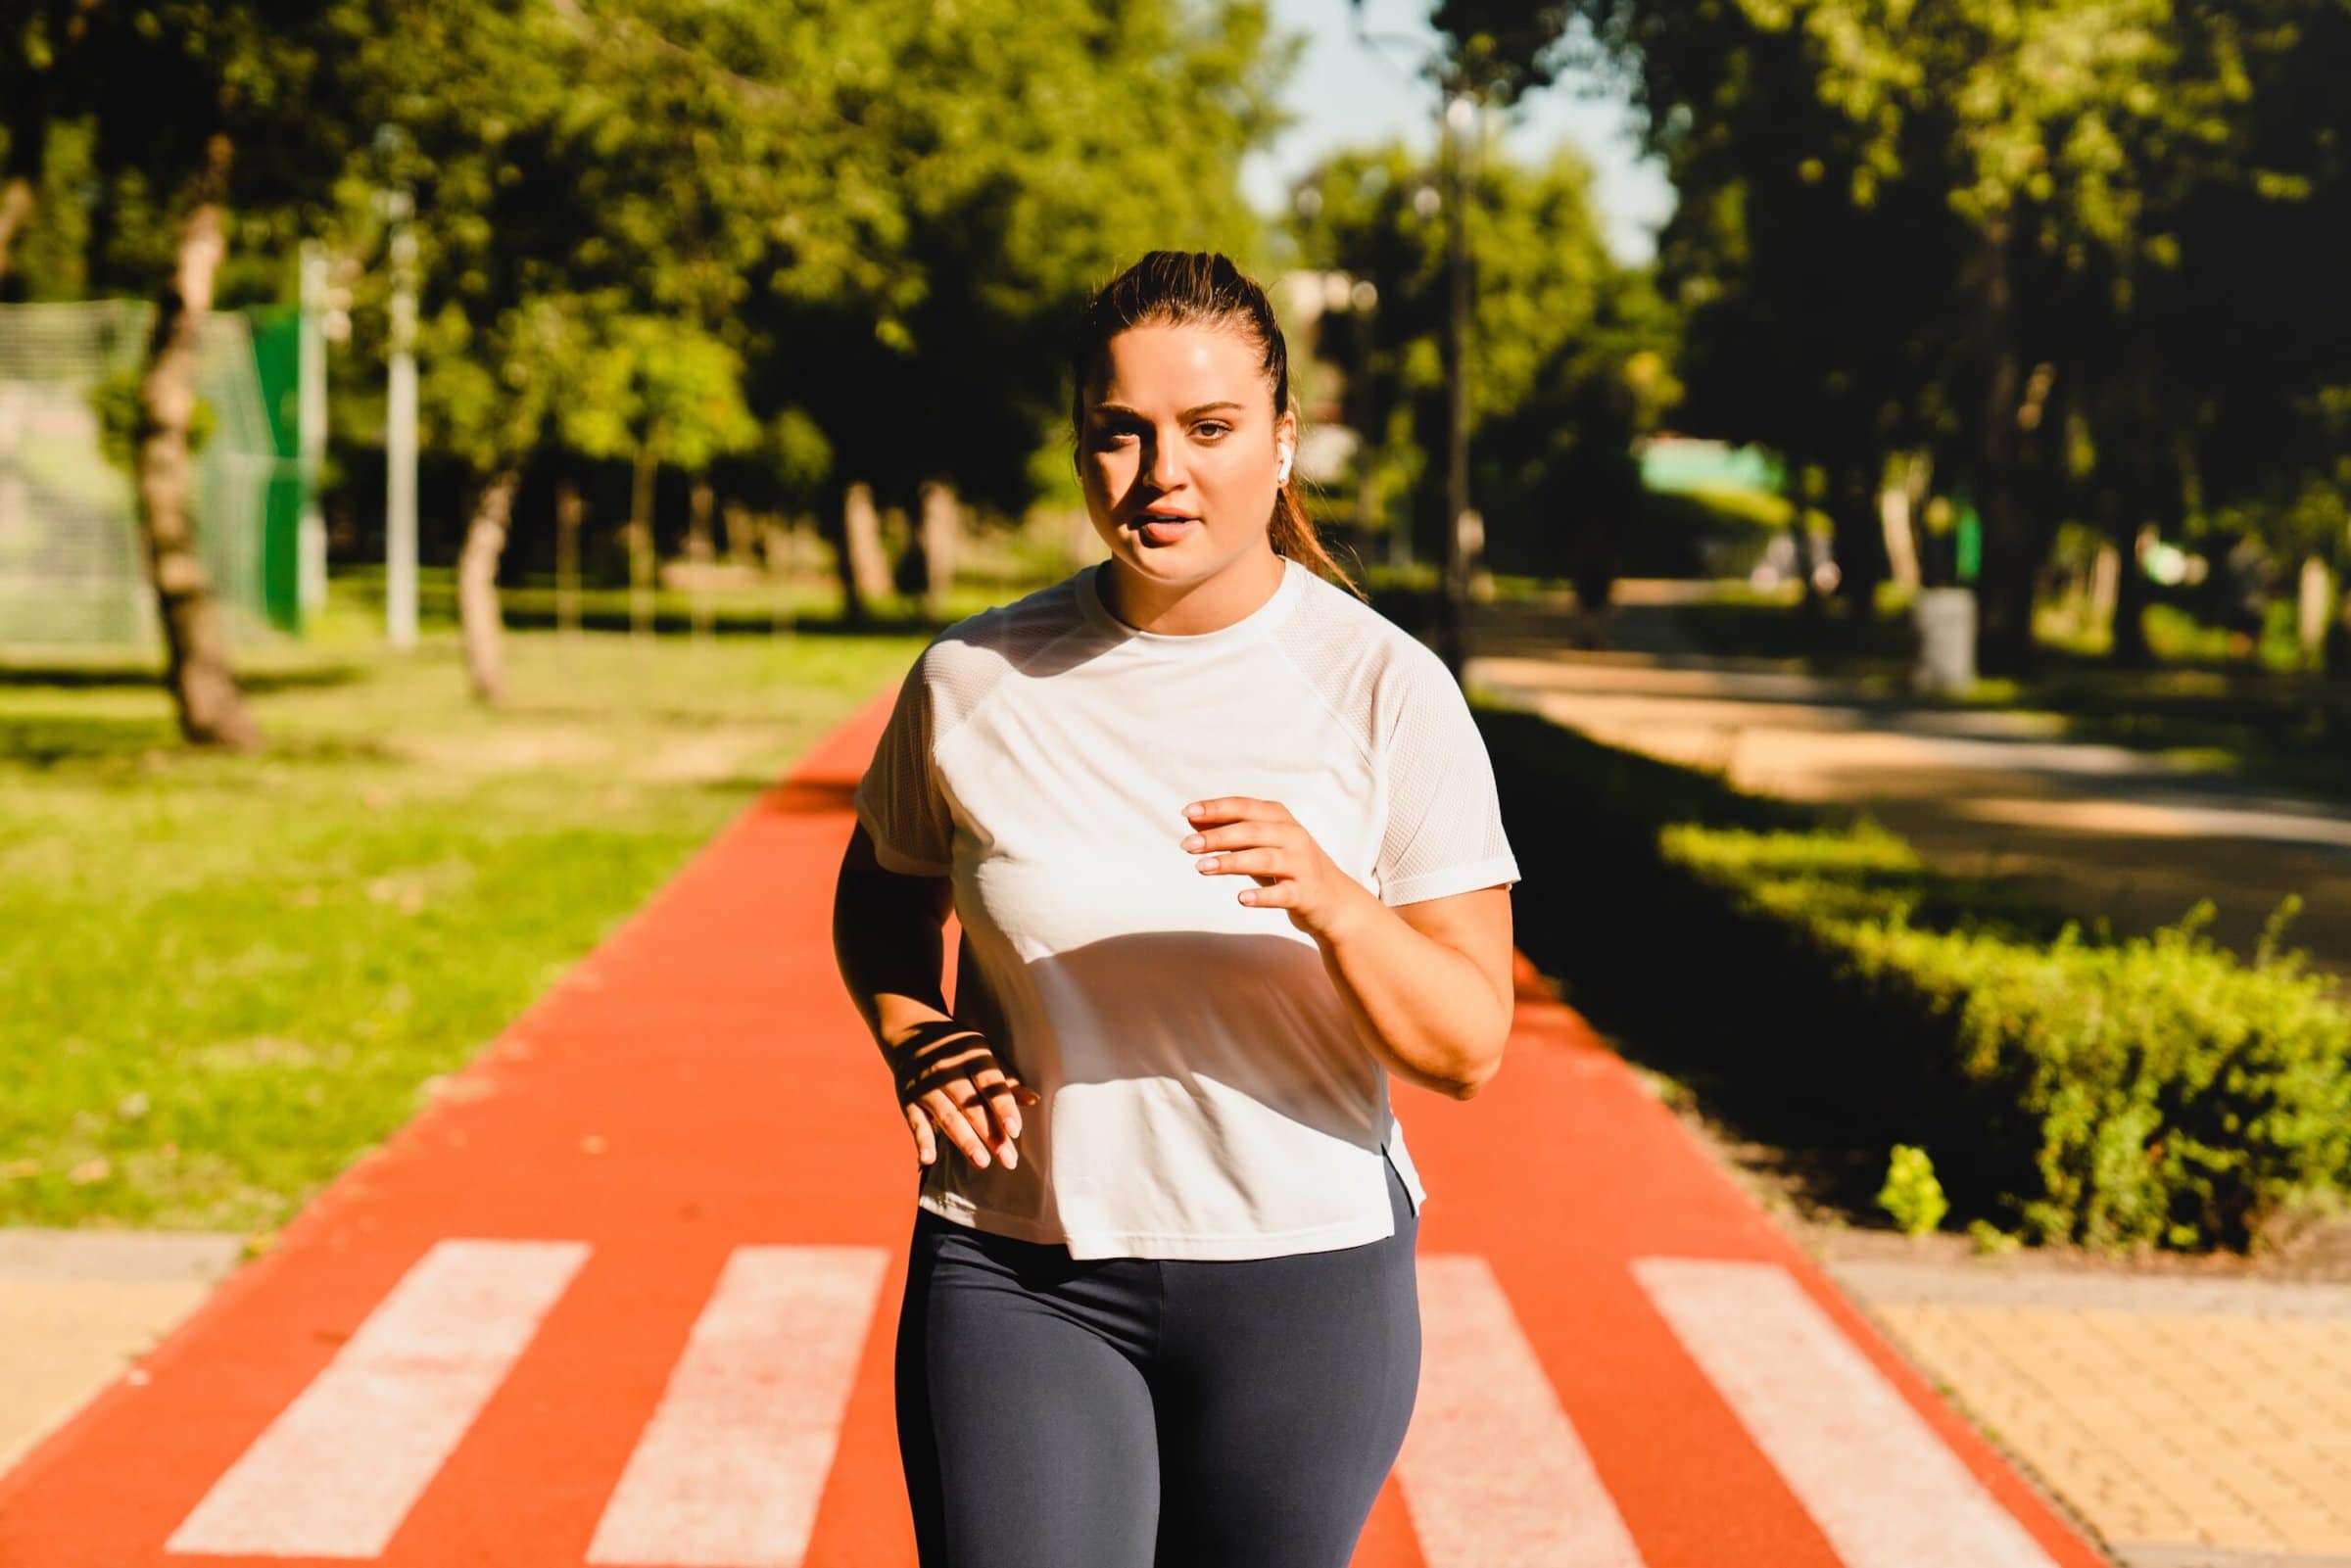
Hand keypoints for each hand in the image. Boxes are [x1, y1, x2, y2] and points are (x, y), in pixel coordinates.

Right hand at [883, 1023, 1040, 1170]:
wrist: (911, 1036)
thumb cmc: (958, 1051)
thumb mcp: (984, 1055)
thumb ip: (1007, 1080)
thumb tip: (1033, 1100)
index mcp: (971, 1056)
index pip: (990, 1084)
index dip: (1003, 1106)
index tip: (1015, 1130)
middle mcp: (947, 1069)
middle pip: (971, 1105)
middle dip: (990, 1133)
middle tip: (1009, 1159)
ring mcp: (925, 1085)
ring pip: (947, 1115)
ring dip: (964, 1140)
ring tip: (982, 1161)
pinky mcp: (907, 1099)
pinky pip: (915, 1122)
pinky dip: (921, 1140)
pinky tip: (929, 1159)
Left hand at [1179, 796, 1376, 940]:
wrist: (1334, 901)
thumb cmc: (1289, 868)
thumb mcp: (1261, 845)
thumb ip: (1230, 831)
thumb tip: (1192, 819)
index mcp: (1281, 820)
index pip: (1245, 807)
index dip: (1216, 808)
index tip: (1187, 812)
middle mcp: (1293, 837)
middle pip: (1252, 831)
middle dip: (1217, 836)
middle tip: (1187, 845)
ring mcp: (1301, 865)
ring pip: (1264, 859)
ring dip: (1232, 862)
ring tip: (1202, 867)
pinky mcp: (1306, 894)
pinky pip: (1282, 893)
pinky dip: (1262, 896)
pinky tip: (1241, 899)